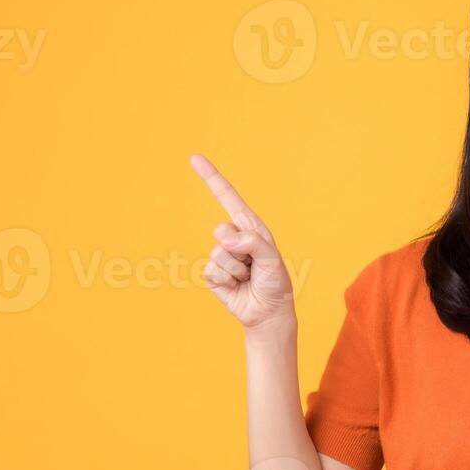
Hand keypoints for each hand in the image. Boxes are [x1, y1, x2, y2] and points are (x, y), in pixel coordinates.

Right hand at [189, 153, 295, 331]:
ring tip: (248, 277)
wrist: (267, 311)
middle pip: (221, 230)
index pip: (228, 197)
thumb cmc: (275, 283)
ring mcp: (222, 255)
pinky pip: (212, 271)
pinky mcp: (213, 274)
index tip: (195, 158)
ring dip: (236, 270)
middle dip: (239, 250)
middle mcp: (234, 238)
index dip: (211, 177)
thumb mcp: (272, 259)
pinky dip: (227, 281)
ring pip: (218, 254)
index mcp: (250, 227)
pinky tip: (236, 286)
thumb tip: (224, 239)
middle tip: (253, 265)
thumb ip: (252, 243)